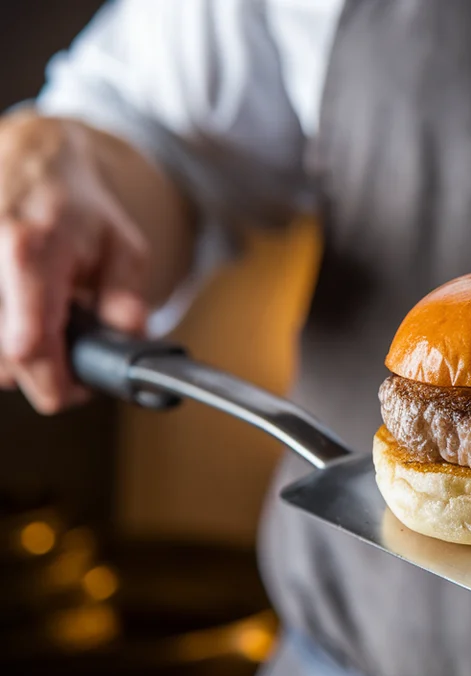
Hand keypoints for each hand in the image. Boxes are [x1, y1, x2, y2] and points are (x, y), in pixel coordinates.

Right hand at [0, 111, 175, 413]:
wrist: (30, 158)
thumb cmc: (77, 206)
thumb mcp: (123, 246)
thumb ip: (127, 297)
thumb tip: (127, 342)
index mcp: (31, 252)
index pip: (29, 345)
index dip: (53, 383)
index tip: (76, 392)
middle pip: (2, 358)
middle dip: (38, 374)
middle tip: (68, 364)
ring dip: (15, 358)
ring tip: (45, 330)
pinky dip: (1, 339)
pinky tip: (21, 319)